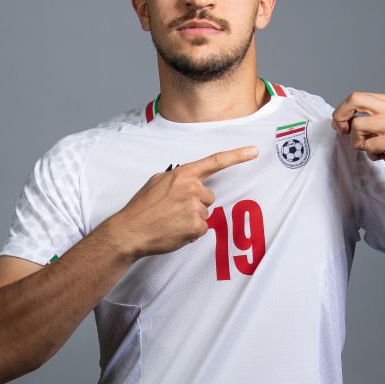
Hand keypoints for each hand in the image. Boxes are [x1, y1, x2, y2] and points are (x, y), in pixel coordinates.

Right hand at [107, 146, 258, 260]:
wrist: (130, 230)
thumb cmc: (142, 208)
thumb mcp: (157, 182)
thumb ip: (178, 178)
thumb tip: (190, 182)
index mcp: (182, 174)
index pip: (215, 162)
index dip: (237, 156)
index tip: (253, 151)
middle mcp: (191, 188)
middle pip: (209, 197)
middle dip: (196, 204)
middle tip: (174, 210)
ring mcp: (194, 207)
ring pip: (205, 214)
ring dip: (192, 219)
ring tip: (171, 221)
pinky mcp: (196, 226)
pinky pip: (201, 229)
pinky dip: (191, 232)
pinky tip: (175, 230)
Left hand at [330, 91, 384, 193]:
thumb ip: (371, 119)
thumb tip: (343, 119)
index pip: (357, 96)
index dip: (342, 111)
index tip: (340, 125)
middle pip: (355, 100)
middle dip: (341, 116)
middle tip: (342, 132)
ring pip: (358, 125)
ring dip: (358, 142)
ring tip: (373, 149)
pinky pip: (368, 145)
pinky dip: (371, 155)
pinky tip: (383, 156)